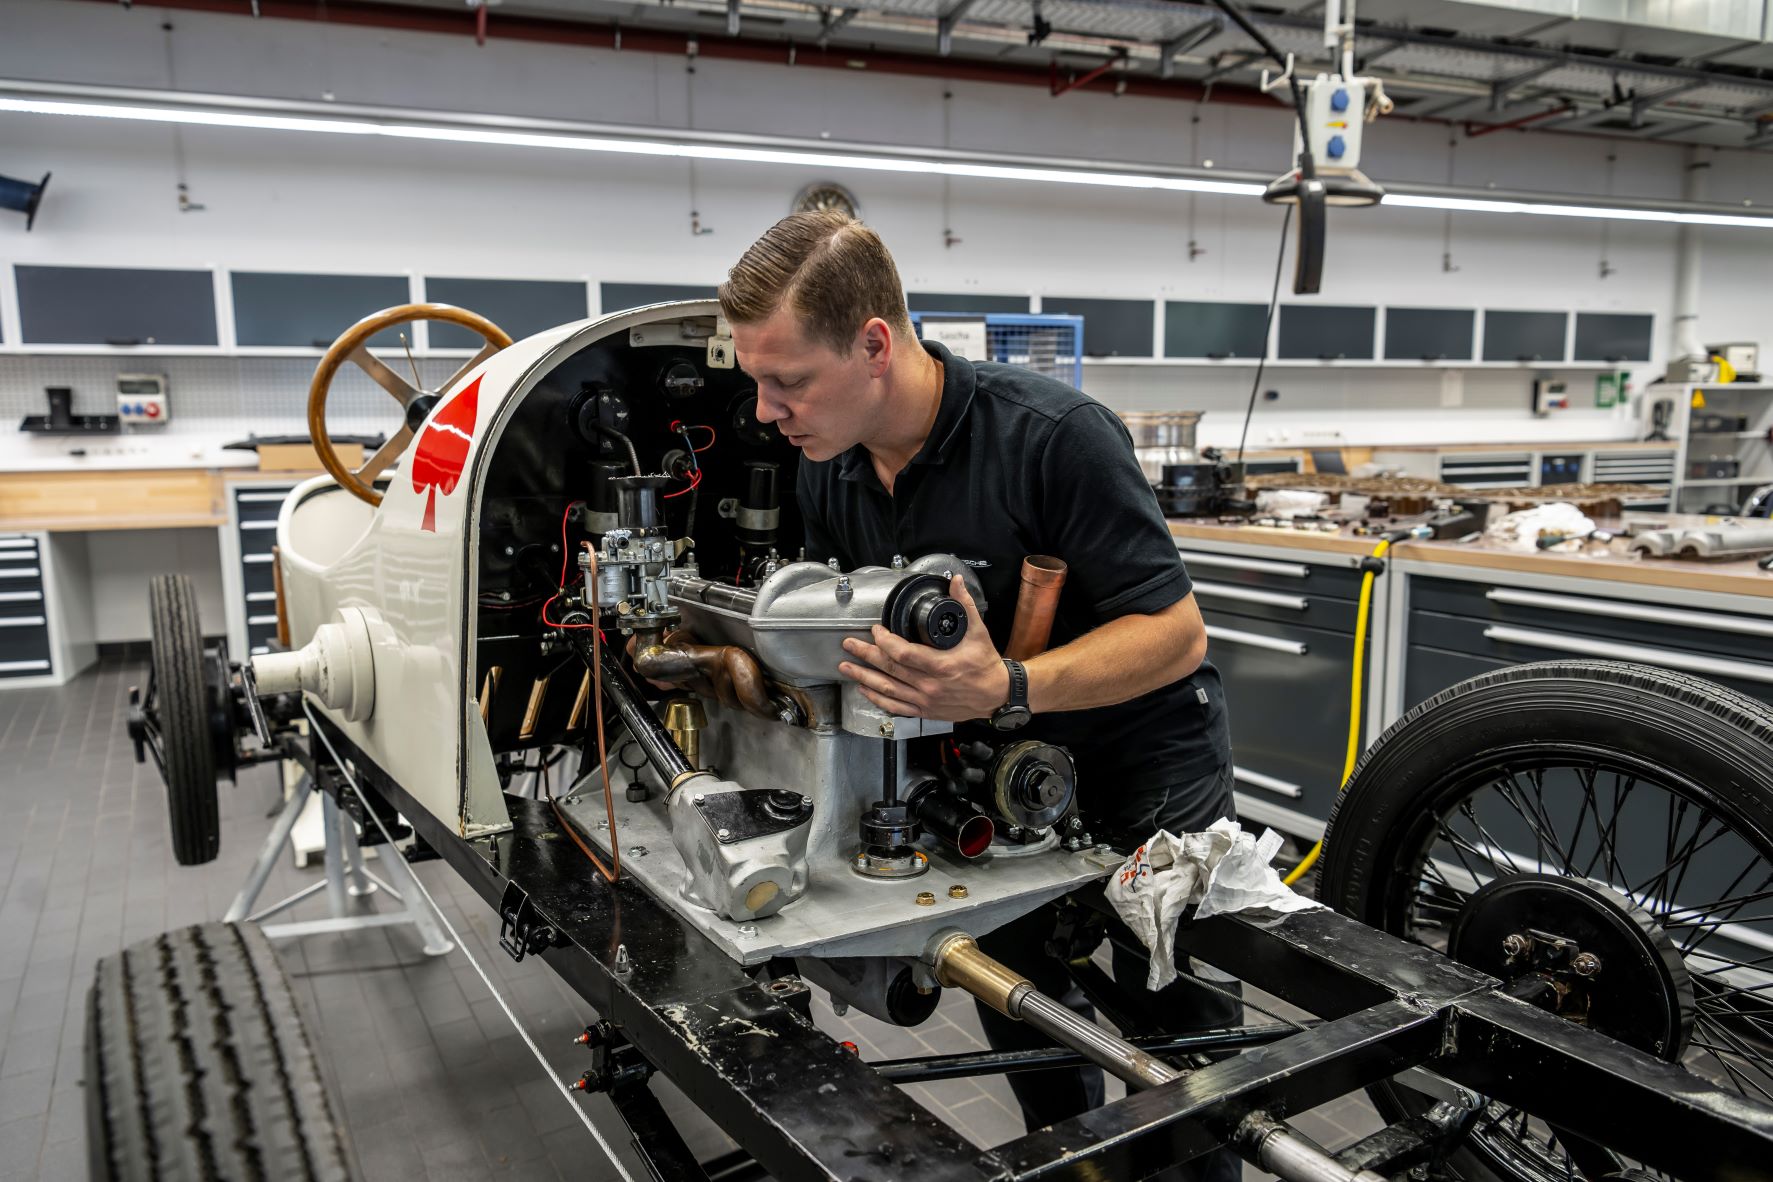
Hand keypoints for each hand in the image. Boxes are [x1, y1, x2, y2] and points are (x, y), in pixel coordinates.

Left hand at [838, 574, 1009, 721]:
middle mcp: (930, 686)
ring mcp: (925, 701)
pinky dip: (877, 699)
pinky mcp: (925, 711)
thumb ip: (964, 605)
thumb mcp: (978, 632)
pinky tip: (864, 690)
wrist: (996, 695)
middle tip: (849, 644)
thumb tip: (954, 581)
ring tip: (847, 666)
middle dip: (865, 655)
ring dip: (864, 677)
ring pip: (887, 689)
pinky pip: (895, 707)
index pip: (903, 653)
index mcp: (941, 666)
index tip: (876, 630)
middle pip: (889, 669)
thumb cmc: (986, 664)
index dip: (884, 641)